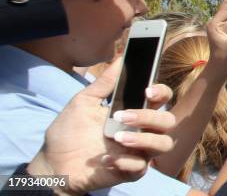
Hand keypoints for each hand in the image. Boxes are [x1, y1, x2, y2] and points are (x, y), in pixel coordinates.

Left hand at [26, 60, 175, 194]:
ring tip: (118, 138)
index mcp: (134, 110)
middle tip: (121, 117)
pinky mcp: (131, 171)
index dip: (162, 92)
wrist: (53, 164)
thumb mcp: (83, 102)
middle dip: (149, 117)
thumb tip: (120, 58)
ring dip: (144, 140)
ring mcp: (139, 151)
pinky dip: (125, 162)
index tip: (147, 90)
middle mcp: (142, 130)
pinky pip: (142, 167)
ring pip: (164, 144)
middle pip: (168, 121)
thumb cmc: (69, 131)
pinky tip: (106, 159)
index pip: (162, 99)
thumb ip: (104, 83)